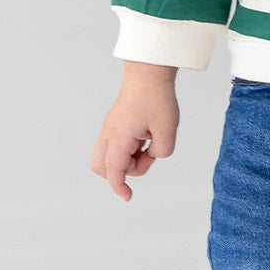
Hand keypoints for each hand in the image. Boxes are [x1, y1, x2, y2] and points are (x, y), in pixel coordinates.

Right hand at [89, 63, 179, 200]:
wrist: (149, 73)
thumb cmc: (156, 97)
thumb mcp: (167, 129)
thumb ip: (162, 151)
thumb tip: (152, 156)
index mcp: (119, 136)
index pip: (113, 170)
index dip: (119, 187)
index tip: (128, 197)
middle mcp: (109, 134)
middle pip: (101, 166)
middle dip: (122, 172)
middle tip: (146, 158)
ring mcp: (110, 129)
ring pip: (109, 157)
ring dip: (129, 159)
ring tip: (151, 142)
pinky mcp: (115, 125)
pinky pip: (117, 146)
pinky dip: (130, 149)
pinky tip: (147, 136)